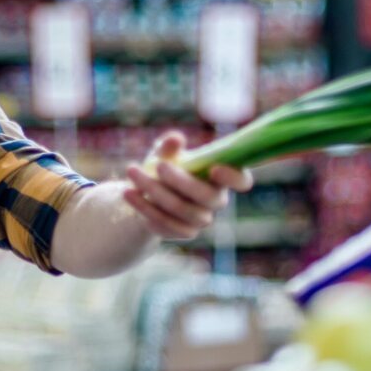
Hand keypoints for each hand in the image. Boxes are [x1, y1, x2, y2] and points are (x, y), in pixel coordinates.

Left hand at [123, 131, 252, 240]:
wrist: (147, 195)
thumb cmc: (165, 168)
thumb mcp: (164, 154)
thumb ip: (169, 147)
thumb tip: (174, 139)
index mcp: (220, 177)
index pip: (242, 180)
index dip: (234, 177)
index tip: (214, 167)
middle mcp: (216, 200)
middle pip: (207, 196)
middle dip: (181, 181)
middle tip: (159, 165)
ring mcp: (202, 219)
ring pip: (181, 209)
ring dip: (155, 190)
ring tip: (131, 172)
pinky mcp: (184, 232)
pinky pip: (166, 222)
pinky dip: (144, 207)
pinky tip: (128, 192)